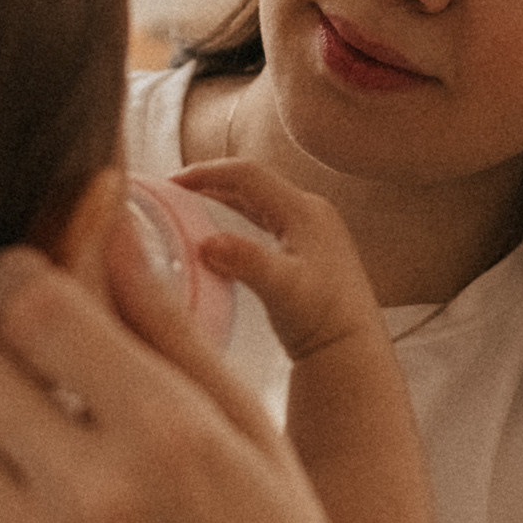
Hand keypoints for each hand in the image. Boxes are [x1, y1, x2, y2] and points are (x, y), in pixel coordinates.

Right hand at [172, 157, 383, 363]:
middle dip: (211, 182)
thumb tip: (207, 242)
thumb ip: (246, 261)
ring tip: (188, 205)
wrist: (350, 349)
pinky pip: (265, 220)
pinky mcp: (309, 247)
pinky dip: (238, 219)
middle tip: (172, 192)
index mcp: (304, 210)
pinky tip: (220, 232)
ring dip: (223, 199)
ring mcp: (312, 229)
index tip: (171, 183)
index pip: (248, 174)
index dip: (206, 172)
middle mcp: (311, 211)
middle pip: (252, 182)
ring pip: (258, 201)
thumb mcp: (283, 288)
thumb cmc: (322, 319)